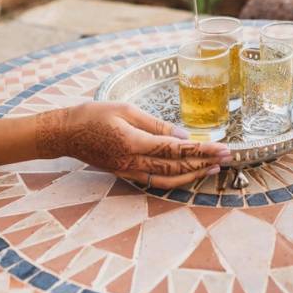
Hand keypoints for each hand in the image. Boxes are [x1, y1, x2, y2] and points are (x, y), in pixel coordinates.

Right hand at [36, 102, 230, 188]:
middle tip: (228, 158)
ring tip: (213, 168)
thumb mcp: (126, 111)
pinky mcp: (125, 173)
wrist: (65, 133)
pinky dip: (175, 180)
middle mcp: (133, 162)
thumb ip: (156, 125)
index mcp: (133, 143)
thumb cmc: (93, 115)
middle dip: (204, 163)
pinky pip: (155, 181)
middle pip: (176, 168)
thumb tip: (183, 137)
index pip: (176, 150)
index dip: (202, 151)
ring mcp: (129, 171)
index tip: (223, 149)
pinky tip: (188, 174)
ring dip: (193, 175)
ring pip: (168, 179)